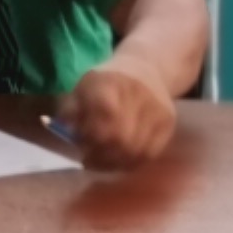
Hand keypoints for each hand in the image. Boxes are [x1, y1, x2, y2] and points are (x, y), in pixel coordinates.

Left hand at [58, 62, 177, 168]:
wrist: (148, 68)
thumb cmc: (107, 83)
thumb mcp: (83, 87)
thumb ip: (69, 111)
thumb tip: (63, 132)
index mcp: (110, 81)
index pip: (104, 114)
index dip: (90, 135)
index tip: (81, 142)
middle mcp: (138, 93)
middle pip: (120, 138)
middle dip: (100, 155)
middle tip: (89, 159)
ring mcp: (156, 108)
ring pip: (134, 151)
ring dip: (115, 163)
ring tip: (103, 160)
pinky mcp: (168, 122)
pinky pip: (149, 154)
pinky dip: (132, 163)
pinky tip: (120, 159)